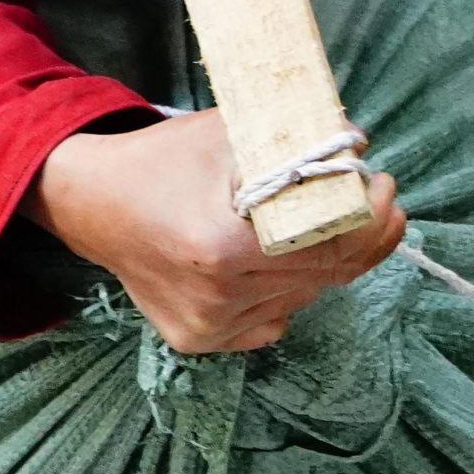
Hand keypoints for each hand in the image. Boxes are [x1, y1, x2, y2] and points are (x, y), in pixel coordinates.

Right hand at [29, 110, 402, 355]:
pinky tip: (270, 264)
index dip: (370, 220)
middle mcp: (217, 297)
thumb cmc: (159, 160)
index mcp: (223, 246)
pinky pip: (271, 320)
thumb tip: (358, 143)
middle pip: (322, 276)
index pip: (328, 246)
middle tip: (375, 205)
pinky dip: (284, 293)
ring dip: (319, 265)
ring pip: (300, 300)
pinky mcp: (199, 340)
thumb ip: (292, 135)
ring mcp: (208, 327)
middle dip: (358, 238)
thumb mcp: (225, 132)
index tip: (385, 190)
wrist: (88, 203)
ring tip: (314, 227)